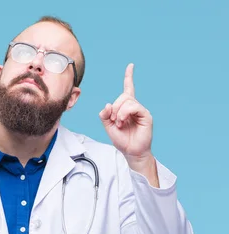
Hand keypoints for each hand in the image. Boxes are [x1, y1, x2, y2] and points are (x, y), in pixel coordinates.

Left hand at [99, 63, 158, 186]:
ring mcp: (141, 110)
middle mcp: (134, 107)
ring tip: (120, 123)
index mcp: (126, 108)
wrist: (131, 151)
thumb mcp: (108, 126)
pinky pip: (133, 107)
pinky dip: (125, 113)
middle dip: (114, 108)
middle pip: (123, 96)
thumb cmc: (122, 140)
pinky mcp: (146, 115)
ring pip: (127, 101)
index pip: (128, 89)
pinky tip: (123, 122)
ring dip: (119, 112)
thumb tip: (108, 104)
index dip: (129, 77)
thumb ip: (105, 115)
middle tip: (114, 120)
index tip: (131, 66)